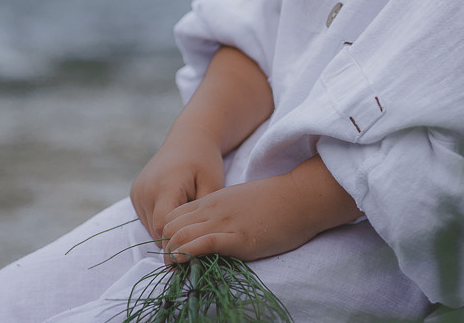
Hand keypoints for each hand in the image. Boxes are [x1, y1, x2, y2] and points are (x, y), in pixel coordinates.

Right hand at [130, 125, 225, 241]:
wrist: (188, 139)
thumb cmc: (205, 162)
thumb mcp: (212, 186)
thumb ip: (202, 215)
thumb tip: (197, 243)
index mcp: (164, 187)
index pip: (162, 228)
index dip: (177, 242)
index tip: (196, 247)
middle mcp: (146, 190)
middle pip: (155, 231)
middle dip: (174, 239)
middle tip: (195, 237)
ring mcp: (137, 192)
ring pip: (149, 228)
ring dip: (166, 231)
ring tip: (187, 222)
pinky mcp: (135, 193)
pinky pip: (146, 219)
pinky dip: (159, 222)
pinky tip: (176, 213)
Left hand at [160, 156, 360, 264]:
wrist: (299, 196)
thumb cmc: (274, 200)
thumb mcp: (238, 201)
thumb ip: (221, 213)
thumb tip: (213, 232)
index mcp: (211, 201)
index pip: (173, 216)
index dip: (167, 234)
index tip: (171, 249)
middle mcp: (211, 210)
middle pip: (171, 227)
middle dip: (164, 246)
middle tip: (168, 263)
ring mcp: (223, 223)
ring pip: (181, 235)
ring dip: (171, 254)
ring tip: (172, 267)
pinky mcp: (237, 238)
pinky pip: (203, 243)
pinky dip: (187, 253)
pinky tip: (182, 262)